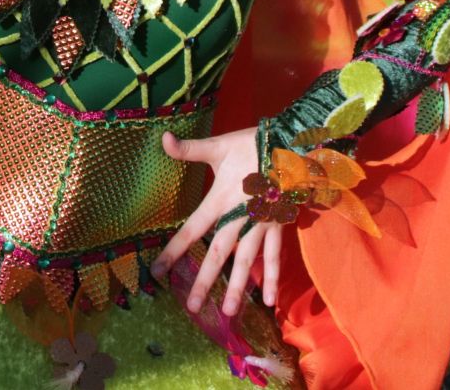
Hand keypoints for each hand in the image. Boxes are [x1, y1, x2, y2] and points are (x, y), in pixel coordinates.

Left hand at [152, 129, 281, 317]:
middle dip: (204, 280)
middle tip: (192, 307)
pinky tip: (269, 300)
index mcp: (220, 200)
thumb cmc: (253, 145)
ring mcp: (260, 225)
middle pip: (219, 254)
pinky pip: (274, 256)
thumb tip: (163, 138)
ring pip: (246, 261)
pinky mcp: (277, 227)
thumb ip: (189, 148)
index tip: (158, 271)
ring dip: (238, 286)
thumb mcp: (219, 145)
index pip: (192, 230)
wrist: (292, 146)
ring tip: (230, 311)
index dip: (174, 250)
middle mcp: (239, 218)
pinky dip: (271, 277)